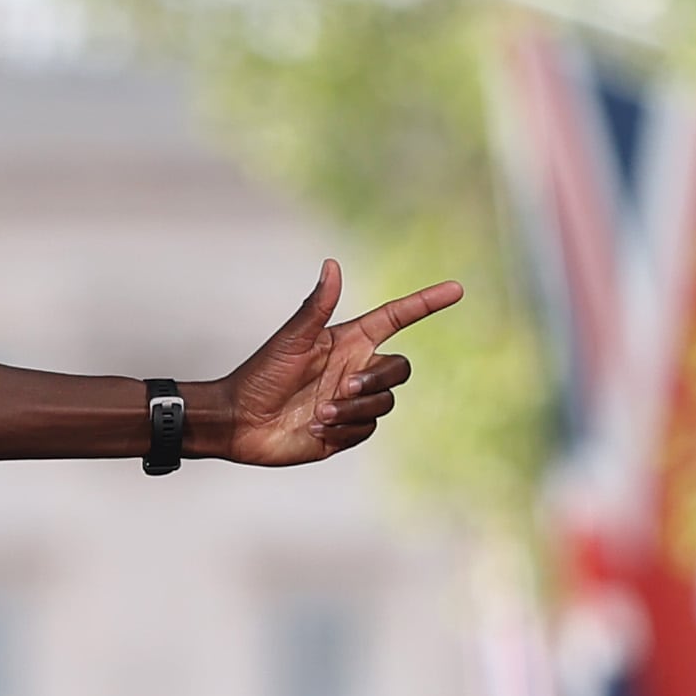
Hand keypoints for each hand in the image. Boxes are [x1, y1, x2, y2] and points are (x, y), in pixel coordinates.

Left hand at [207, 259, 457, 465]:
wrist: (240, 421)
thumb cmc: (260, 375)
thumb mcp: (291, 340)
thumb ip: (316, 306)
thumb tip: (332, 265)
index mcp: (348, 341)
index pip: (397, 319)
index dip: (426, 304)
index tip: (455, 290)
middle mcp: (355, 369)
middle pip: (400, 369)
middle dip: (378, 379)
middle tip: (344, 386)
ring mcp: (352, 400)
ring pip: (385, 402)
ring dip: (355, 407)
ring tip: (321, 413)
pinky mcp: (346, 430)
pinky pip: (368, 428)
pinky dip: (346, 428)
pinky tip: (317, 427)